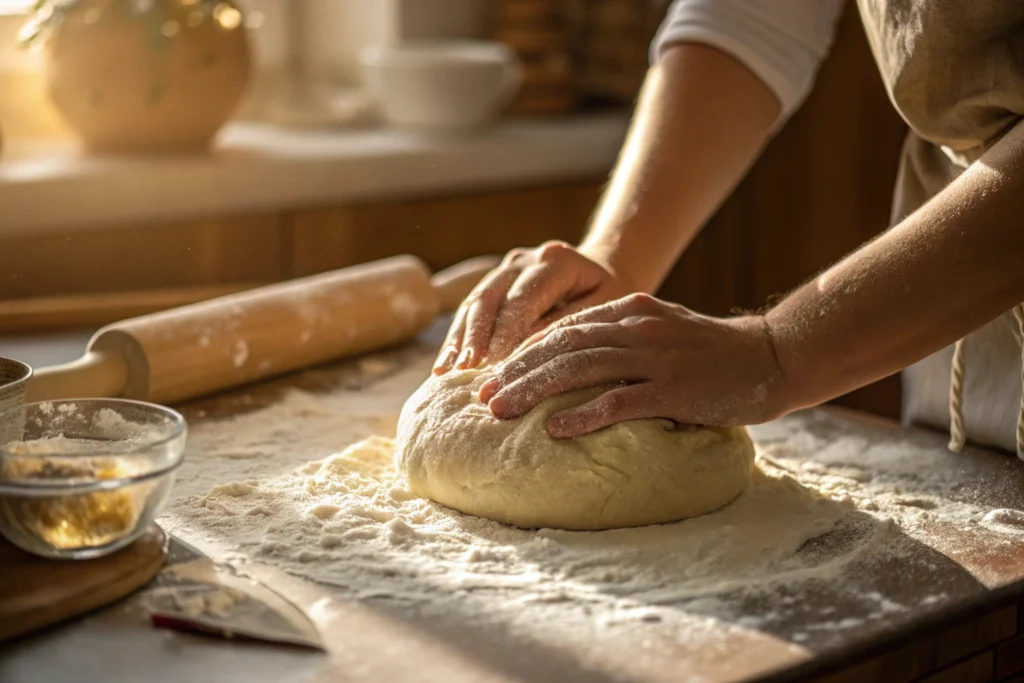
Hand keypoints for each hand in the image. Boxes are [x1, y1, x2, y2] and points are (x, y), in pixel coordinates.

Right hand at [433, 241, 631, 373]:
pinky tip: (445, 366)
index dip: (503, 335)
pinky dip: (458, 338)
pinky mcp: (496, 282)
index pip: (522, 301)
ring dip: (458, 340)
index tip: (492, 367)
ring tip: (446, 372)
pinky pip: (470, 309)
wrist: (606, 271)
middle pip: (490, 298)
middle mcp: (525, 259)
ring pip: (474, 303)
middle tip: (464, 371)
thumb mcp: (604, 309)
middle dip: (474, 338)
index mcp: (555, 260)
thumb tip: (526, 351)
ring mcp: (506, 268)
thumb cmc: (612, 296)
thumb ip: (567, 327)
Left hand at [477, 293, 788, 437]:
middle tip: (481, 396)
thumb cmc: (710, 352)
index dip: (523, 352)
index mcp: (629, 311)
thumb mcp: (660, 331)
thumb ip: (619, 340)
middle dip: (516, 372)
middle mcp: (636, 328)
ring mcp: (655, 358)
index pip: (563, 329)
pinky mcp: (674, 389)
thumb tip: (569, 364)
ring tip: (501, 410)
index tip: (493, 374)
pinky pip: (620, 401)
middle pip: (562, 347)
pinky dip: (583, 414)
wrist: (770, 357)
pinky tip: (554, 429)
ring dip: (535, 391)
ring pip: (580, 370)